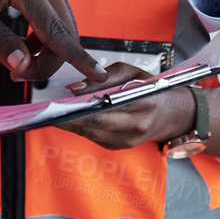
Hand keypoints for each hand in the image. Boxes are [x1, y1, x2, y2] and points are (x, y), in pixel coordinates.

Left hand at [0, 0, 103, 84]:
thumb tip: (22, 65)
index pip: (56, 32)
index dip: (78, 59)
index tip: (100, 78)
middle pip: (64, 34)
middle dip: (46, 62)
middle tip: (15, 73)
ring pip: (63, 27)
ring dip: (46, 50)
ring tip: (14, 56)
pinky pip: (57, 16)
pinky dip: (45, 36)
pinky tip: (22, 40)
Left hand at [55, 62, 194, 150]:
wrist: (172, 114)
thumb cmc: (151, 88)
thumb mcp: (133, 72)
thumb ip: (104, 76)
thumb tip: (77, 87)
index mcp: (142, 103)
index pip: (105, 108)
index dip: (81, 107)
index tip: (60, 102)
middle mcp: (136, 125)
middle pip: (95, 125)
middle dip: (69, 119)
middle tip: (48, 111)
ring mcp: (128, 140)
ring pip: (92, 134)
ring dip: (71, 125)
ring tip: (52, 114)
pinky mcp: (120, 147)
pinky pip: (95, 138)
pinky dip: (81, 128)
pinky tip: (69, 119)